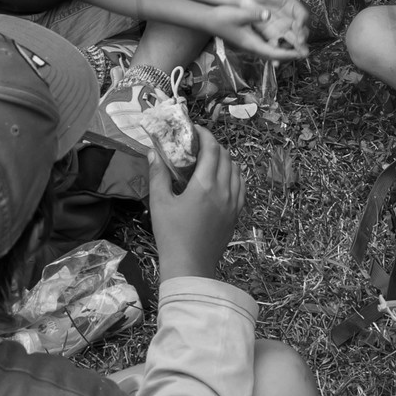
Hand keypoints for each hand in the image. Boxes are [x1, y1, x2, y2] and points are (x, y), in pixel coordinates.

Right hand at [151, 128, 243, 279]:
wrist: (190, 265)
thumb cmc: (171, 235)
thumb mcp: (160, 203)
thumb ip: (158, 175)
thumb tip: (153, 152)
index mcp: (205, 185)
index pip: (212, 148)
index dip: (205, 134)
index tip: (194, 130)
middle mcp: (224, 190)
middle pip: (226, 156)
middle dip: (213, 145)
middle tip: (198, 144)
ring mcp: (234, 202)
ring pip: (236, 170)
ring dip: (225, 159)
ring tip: (209, 159)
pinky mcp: (237, 213)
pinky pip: (241, 186)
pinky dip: (234, 175)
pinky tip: (223, 178)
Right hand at [208, 0, 306, 60]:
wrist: (206, 19)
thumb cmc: (221, 17)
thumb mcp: (238, 14)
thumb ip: (254, 15)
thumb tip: (268, 14)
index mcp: (250, 43)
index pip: (273, 52)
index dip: (288, 54)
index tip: (300, 53)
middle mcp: (251, 46)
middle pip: (274, 55)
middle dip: (289, 55)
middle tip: (304, 52)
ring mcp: (249, 44)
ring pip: (270, 52)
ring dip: (283, 51)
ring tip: (297, 48)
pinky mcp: (247, 40)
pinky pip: (265, 47)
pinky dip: (276, 46)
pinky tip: (282, 41)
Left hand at [240, 0, 309, 56]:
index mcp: (292, 5)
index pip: (301, 14)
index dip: (302, 20)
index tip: (300, 25)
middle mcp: (290, 18)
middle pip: (300, 29)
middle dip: (302, 38)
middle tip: (302, 45)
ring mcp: (282, 27)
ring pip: (292, 39)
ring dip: (296, 48)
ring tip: (299, 55)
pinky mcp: (272, 34)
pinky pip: (278, 44)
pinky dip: (279, 52)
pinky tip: (278, 60)